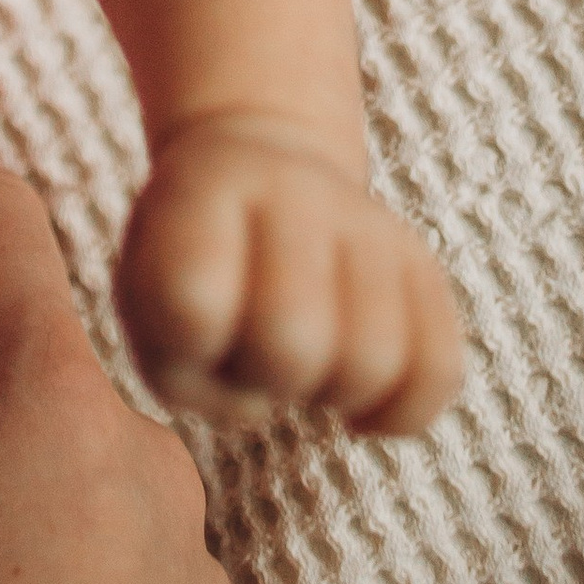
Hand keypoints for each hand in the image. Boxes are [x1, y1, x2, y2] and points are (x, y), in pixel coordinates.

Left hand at [118, 119, 464, 437]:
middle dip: (266, 376)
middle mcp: (289, 190)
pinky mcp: (421, 260)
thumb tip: (256, 399)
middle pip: (292, 341)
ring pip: (375, 361)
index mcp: (200, 192)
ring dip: (334, 395)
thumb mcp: (144, 299)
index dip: (187, 346)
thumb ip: (174, 364)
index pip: (191, 300)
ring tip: (309, 370)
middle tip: (256, 354)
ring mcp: (365, 220)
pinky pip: (439, 371)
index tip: (192, 329)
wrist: (255, 170)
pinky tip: (359, 403)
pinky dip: (401, 412)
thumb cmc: (191, 263)